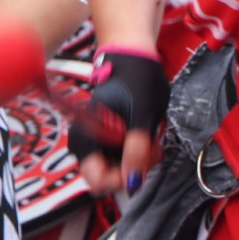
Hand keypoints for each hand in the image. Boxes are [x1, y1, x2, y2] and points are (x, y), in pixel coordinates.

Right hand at [70, 48, 167, 196]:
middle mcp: (85, 145)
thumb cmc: (136, 80)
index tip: (145, 159)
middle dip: (134, 168)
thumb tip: (133, 182)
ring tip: (152, 139)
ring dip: (138, 159)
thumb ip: (136, 149)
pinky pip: (121, 157)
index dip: (124, 178)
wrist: (133, 57)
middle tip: (153, 148)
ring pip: (118, 168)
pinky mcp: (106, 138)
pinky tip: (146, 136)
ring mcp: (96, 142)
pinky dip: (136, 151)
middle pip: (109, 177)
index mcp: (85, 141)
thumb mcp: (143, 114)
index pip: (98, 182)